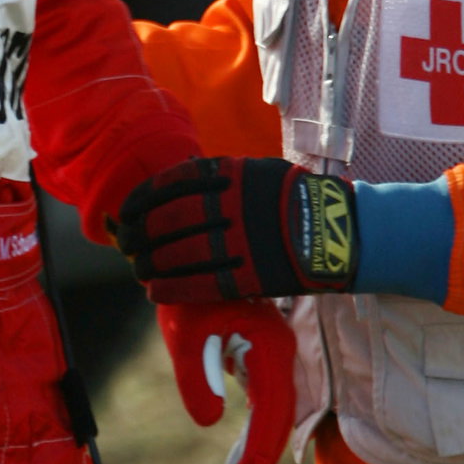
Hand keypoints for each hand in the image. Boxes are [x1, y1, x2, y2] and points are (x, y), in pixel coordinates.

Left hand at [116, 156, 357, 302]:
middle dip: (139, 234)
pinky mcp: (251, 274)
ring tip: (140, 269)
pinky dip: (173, 286)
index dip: (141, 201)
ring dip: (151, 263)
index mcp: (231, 175)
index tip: (125, 212)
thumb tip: (179, 178)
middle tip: (127, 244)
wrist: (338, 230)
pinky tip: (155, 291)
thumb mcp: (258, 173)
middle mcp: (232, 205)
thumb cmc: (293, 199)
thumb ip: (220, 177)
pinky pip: (202, 283)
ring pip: (180, 253)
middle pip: (169, 221)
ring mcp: (241, 241)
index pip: (170, 184)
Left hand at [156, 302, 296, 463]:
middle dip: (259, 457)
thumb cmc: (187, 293)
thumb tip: (211, 421)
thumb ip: (197, 379)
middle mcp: (280, 351)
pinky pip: (267, 395)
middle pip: (280, 416)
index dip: (257, 454)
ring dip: (259, 443)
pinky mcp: (263, 350)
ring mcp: (275, 351)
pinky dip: (256, 424)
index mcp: (268, 347)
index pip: (270, 414)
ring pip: (275, 408)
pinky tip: (241, 445)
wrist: (191, 255)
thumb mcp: (184, 335)